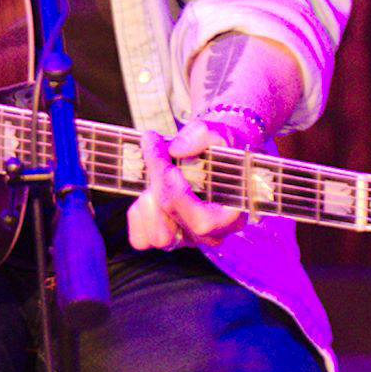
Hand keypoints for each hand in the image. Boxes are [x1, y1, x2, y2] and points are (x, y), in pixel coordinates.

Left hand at [126, 116, 247, 251]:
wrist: (214, 152)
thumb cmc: (221, 148)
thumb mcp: (221, 133)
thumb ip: (203, 135)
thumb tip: (177, 149)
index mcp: (231, 216)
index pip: (201, 221)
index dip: (176, 191)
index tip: (163, 156)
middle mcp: (211, 234)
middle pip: (174, 220)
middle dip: (158, 180)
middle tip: (152, 145)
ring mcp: (188, 238)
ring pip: (158, 236)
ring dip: (149, 200)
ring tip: (155, 172)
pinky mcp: (167, 237)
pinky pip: (142, 239)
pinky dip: (138, 214)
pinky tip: (149, 190)